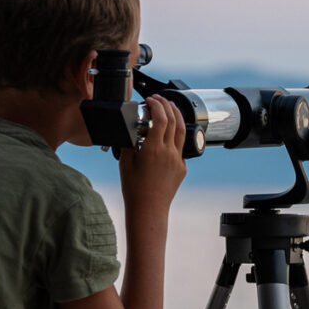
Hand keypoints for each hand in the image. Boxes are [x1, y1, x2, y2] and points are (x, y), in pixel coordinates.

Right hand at [117, 95, 186, 213]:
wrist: (148, 209)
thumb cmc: (134, 189)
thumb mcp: (125, 162)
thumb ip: (129, 143)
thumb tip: (130, 131)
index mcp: (154, 149)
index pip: (160, 118)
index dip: (157, 105)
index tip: (151, 99)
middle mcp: (169, 152)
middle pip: (173, 120)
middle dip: (167, 105)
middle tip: (159, 99)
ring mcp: (178, 159)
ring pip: (181, 131)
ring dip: (176, 116)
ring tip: (170, 107)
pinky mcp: (182, 167)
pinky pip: (180, 148)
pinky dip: (174, 137)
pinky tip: (167, 136)